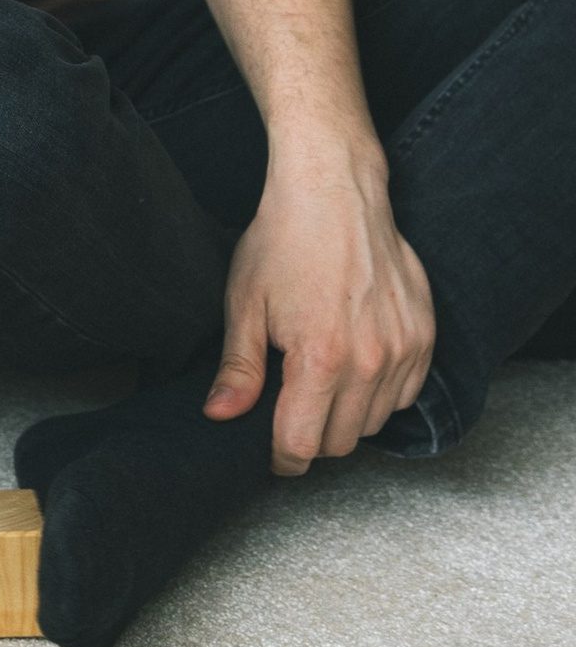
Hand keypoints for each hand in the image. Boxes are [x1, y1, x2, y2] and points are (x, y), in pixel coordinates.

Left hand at [208, 156, 436, 469]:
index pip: (302, 445)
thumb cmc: (283, 241)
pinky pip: (405, 395)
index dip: (280, 456)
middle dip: (310, 437)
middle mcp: (371, 361)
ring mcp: (404, 349)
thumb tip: (220, 417)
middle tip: (288, 410)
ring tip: (319, 382)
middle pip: (340, 442)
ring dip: (345, 417)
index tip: (269, 449)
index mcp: (321, 359)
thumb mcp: (246, 304)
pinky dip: (380, 395)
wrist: (335, 191)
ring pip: (374, 422)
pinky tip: (354, 367)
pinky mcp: (425, 336)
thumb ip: (239, 369)